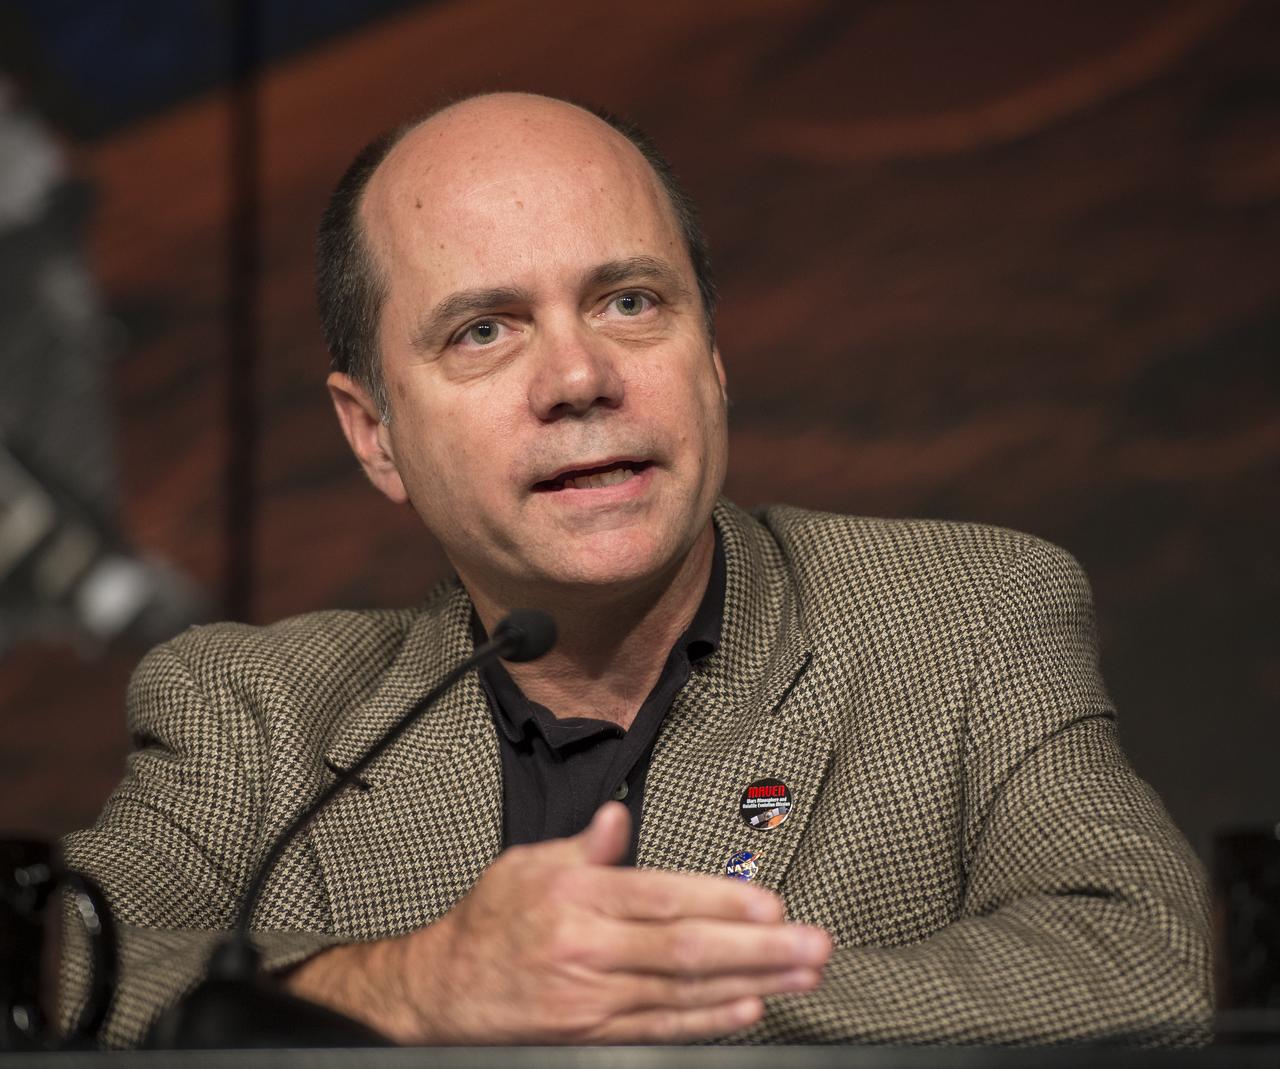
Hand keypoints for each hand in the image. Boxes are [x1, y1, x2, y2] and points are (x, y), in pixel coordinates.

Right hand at [286, 802, 830, 1042]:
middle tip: (811, 944)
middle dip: (757, 948)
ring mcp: (594, 999)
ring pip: (684, 992)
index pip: (661, 897)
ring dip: (749, 983)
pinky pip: (662, 1028)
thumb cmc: (490, 923)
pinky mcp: (594, 1035)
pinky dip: (708, 1020)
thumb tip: (622, 818)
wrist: (443, 993)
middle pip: (685, 949)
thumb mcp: (528, 863)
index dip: (721, 901)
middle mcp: (589, 949)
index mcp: (576, 897)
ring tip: (800, 975)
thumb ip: (585, 845)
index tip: (771, 903)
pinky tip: (748, 1009)